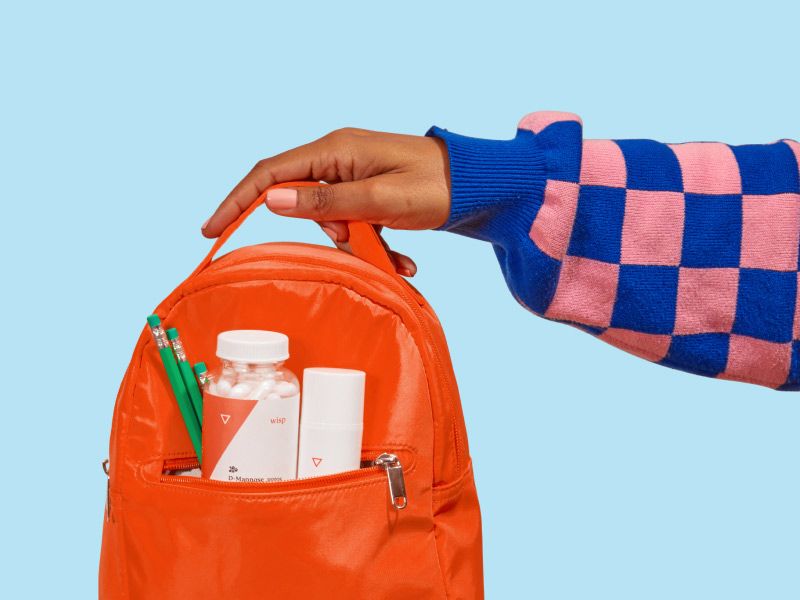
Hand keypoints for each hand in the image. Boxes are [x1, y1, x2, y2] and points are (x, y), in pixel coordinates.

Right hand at [202, 128, 450, 276]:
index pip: (270, 174)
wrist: (478, 186)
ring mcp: (354, 175)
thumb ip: (325, 202)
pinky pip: (355, 223)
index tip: (210, 230)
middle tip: (360, 245)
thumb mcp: (379, 199)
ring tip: (399, 258)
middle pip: (303, 201)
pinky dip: (374, 245)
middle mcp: (339, 158)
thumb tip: (271, 200)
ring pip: (332, 219)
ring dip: (358, 245)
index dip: (237, 201)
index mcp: (335, 151)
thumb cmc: (434, 186)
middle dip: (328, 234)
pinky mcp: (369, 192)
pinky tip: (404, 261)